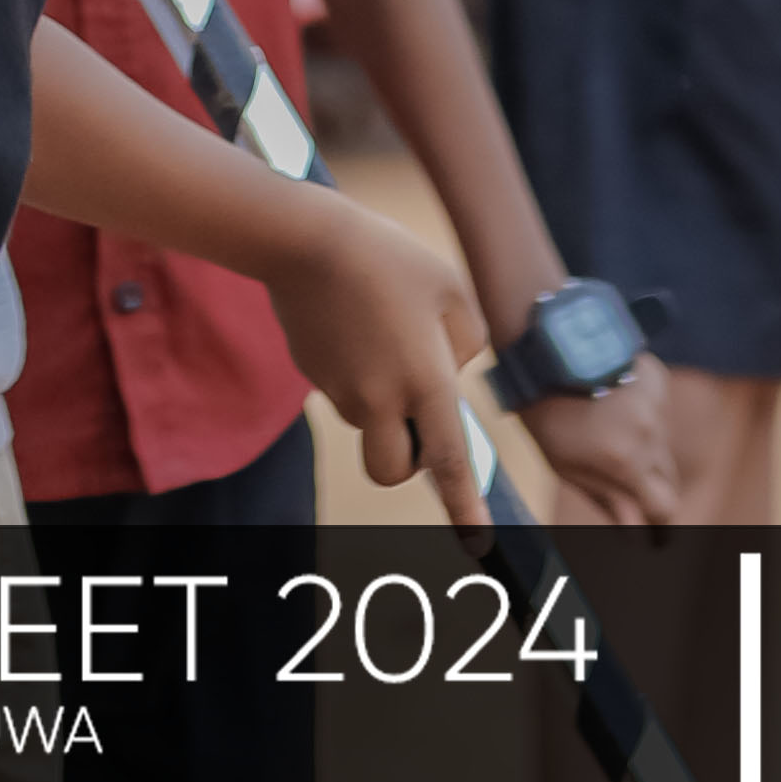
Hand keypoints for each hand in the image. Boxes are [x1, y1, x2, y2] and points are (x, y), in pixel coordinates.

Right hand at [265, 191, 491, 530]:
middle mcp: (380, 399)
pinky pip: (341, 388)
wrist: (303, 237)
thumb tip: (450, 370)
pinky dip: (353, 368)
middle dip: (405, 459)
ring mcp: (339, 391)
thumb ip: (465, 339)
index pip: (449, 462)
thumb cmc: (387, 256)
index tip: (477, 544)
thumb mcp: (449, 287)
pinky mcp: (311, 375)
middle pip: (391, 470)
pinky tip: (350, 317)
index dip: (465, 508)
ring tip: (379, 326)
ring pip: (365, 422)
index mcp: (425, 380)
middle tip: (416, 415)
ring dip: (379, 399)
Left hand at [518, 346, 676, 526]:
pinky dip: (646, 417)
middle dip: (653, 490)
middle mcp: (651, 435)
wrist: (547, 343)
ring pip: (663, 444)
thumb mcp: (566, 464)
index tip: (658, 537)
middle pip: (669, 479)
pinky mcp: (657, 378)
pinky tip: (617, 405)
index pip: (666, 509)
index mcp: (628, 463)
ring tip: (612, 437)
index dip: (662, 526)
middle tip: (633, 492)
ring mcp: (658, 404)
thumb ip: (607, 499)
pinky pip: (660, 411)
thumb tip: (635, 534)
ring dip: (648, 451)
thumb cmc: (546, 409)